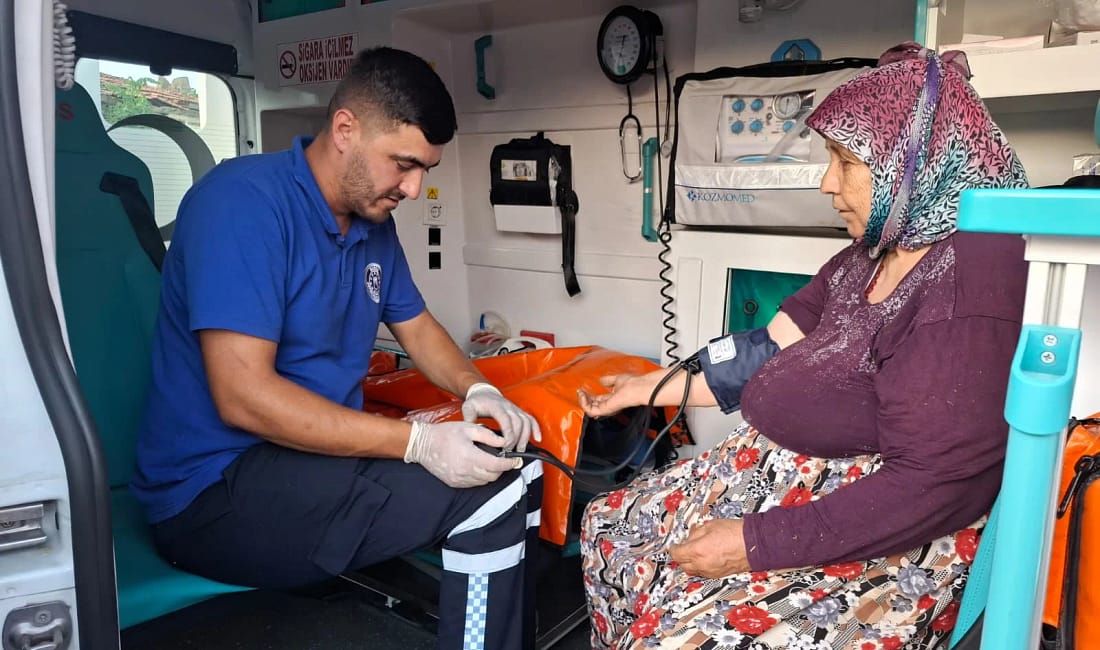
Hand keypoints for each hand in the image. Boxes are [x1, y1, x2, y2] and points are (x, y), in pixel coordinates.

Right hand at [405, 420, 521, 487]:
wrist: (423, 444)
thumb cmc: (445, 433)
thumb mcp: (469, 428)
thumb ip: (488, 436)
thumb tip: (504, 443)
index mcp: (470, 456)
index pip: (497, 465)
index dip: (509, 464)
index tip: (516, 460)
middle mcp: (465, 471)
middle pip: (493, 476)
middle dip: (502, 468)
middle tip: (504, 459)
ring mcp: (459, 479)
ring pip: (484, 481)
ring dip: (491, 473)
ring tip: (491, 461)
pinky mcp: (454, 483)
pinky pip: (474, 483)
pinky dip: (480, 477)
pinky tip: (478, 466)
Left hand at [461, 383, 540, 451]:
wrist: (484, 392)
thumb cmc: (477, 401)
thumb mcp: (468, 408)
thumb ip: (469, 419)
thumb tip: (471, 432)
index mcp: (496, 406)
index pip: (506, 420)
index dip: (509, 434)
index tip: (505, 446)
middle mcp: (509, 407)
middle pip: (518, 423)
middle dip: (516, 439)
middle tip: (510, 453)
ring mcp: (516, 409)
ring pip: (526, 422)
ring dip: (526, 437)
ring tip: (520, 450)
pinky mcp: (520, 412)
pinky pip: (531, 419)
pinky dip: (536, 429)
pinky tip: (537, 439)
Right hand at [577, 373, 642, 417]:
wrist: (637, 387)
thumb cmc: (632, 384)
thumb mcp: (617, 379)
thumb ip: (608, 380)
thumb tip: (601, 380)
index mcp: (612, 399)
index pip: (597, 400)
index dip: (588, 396)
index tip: (582, 390)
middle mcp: (610, 405)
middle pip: (592, 405)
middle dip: (584, 398)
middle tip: (580, 391)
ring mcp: (607, 408)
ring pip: (590, 409)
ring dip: (582, 401)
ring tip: (581, 393)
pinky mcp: (605, 410)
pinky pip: (591, 410)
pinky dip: (584, 404)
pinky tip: (583, 396)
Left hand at [668, 519, 749, 577]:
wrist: (755, 544)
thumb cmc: (736, 533)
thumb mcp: (710, 525)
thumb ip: (696, 532)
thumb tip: (690, 536)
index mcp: (697, 551)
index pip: (676, 554)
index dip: (673, 548)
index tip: (674, 545)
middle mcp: (702, 564)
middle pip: (682, 565)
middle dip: (681, 556)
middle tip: (683, 547)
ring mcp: (711, 571)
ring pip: (692, 570)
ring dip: (691, 562)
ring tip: (696, 551)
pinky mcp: (719, 574)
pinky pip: (703, 572)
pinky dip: (701, 566)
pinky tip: (706, 557)